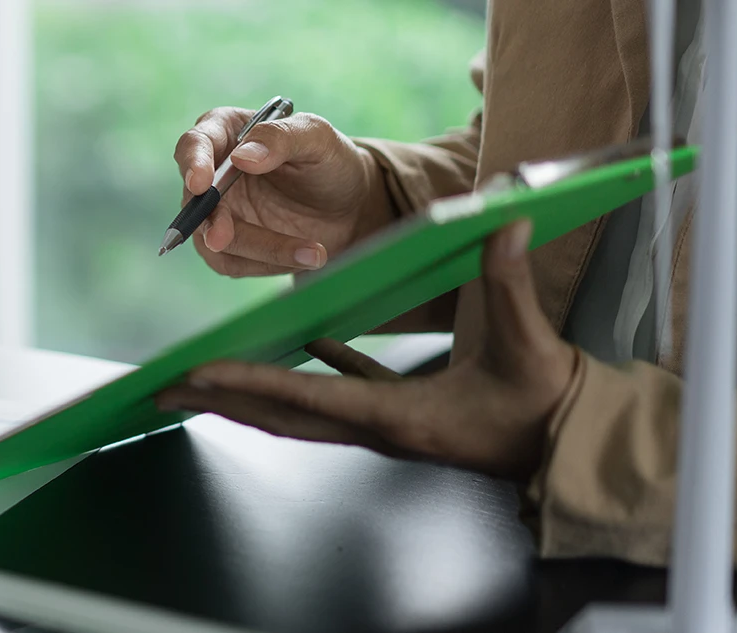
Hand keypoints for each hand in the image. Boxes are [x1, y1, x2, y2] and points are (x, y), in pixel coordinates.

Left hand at [154, 221, 577, 480]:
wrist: (574, 447)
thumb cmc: (550, 404)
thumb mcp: (530, 343)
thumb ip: (511, 282)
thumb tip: (505, 222)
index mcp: (397, 418)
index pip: (303, 396)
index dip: (248, 380)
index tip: (198, 372)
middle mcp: (376, 430)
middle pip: (279, 415)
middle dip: (219, 399)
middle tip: (161, 386)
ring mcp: (383, 427)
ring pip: (298, 408)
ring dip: (250, 390)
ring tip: (202, 375)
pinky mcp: (400, 415)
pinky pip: (342, 390)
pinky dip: (315, 366)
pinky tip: (306, 338)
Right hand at [174, 107, 395, 275]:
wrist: (350, 207)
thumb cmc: (330, 162)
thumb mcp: (317, 138)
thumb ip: (281, 138)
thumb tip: (241, 157)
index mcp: (226, 133)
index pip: (194, 144)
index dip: (193, 163)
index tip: (202, 183)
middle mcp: (214, 173)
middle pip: (195, 201)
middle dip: (211, 222)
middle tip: (224, 237)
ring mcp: (219, 212)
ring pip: (212, 239)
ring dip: (260, 249)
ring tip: (314, 252)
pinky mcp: (230, 245)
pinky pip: (230, 263)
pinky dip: (268, 263)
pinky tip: (304, 255)